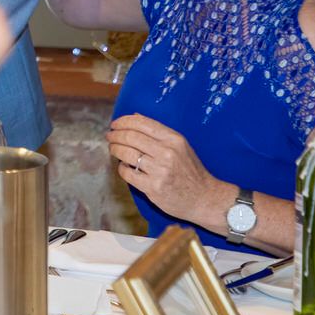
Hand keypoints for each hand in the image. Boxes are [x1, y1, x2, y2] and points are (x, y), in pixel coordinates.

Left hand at [107, 113, 225, 225]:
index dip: (123, 121)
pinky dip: (121, 168)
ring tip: (113, 149)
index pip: (141, 123)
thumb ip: (158, 132)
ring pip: (126, 154)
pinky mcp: (153, 187)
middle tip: (110, 136)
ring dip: (115, 149)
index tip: (115, 124)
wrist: (204, 198)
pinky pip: (127, 173)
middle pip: (130, 137)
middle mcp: (167, 153)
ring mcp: (159, 171)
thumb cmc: (191, 171)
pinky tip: (124, 167)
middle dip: (115, 135)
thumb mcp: (180, 146)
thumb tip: (134, 116)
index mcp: (174, 139)